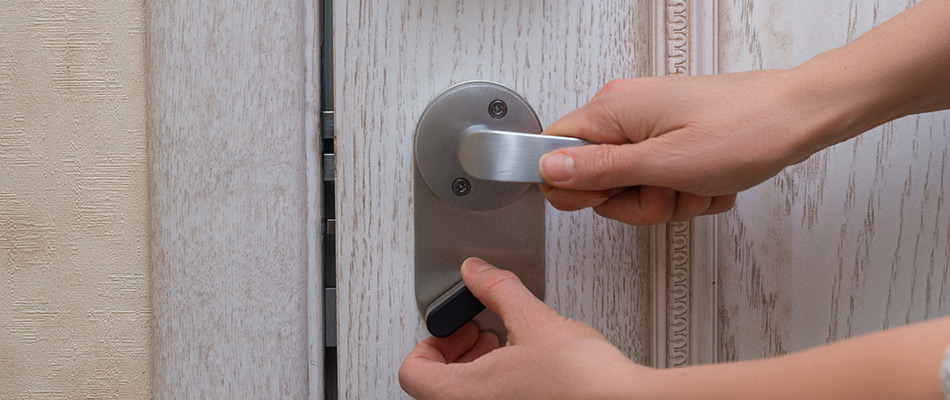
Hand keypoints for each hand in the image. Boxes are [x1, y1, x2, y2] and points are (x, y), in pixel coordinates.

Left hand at [399, 258, 650, 398]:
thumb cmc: (583, 382)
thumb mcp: (534, 320)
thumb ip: (497, 290)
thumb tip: (476, 273)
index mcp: (462, 395)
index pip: (413, 371)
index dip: (431, 342)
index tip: (458, 327)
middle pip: (436, 386)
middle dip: (458, 351)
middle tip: (483, 332)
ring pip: (465, 396)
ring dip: (479, 367)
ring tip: (510, 346)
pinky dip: (501, 384)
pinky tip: (531, 367)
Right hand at [538, 70, 833, 224]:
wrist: (800, 117)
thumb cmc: (745, 131)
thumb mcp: (664, 164)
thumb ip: (599, 169)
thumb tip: (549, 168)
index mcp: (612, 109)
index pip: (553, 152)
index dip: (576, 187)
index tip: (612, 194)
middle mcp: (625, 112)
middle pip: (595, 178)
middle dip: (633, 201)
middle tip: (667, 190)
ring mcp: (650, 124)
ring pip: (631, 186)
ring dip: (666, 199)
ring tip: (696, 185)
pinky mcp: (672, 136)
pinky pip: (659, 180)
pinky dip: (685, 191)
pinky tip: (708, 181)